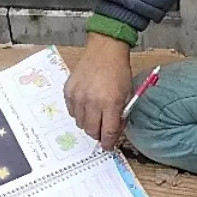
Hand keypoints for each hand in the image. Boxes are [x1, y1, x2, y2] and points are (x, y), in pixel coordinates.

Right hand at [64, 32, 132, 150]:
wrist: (104, 50)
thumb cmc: (119, 71)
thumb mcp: (128, 94)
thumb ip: (120, 114)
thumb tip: (114, 131)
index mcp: (110, 103)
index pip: (108, 133)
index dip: (109, 143)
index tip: (109, 146)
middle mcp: (92, 102)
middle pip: (92, 132)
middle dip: (98, 134)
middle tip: (103, 130)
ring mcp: (78, 97)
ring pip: (80, 124)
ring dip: (88, 123)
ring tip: (95, 114)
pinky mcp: (68, 91)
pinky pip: (72, 112)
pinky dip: (79, 112)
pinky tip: (86, 104)